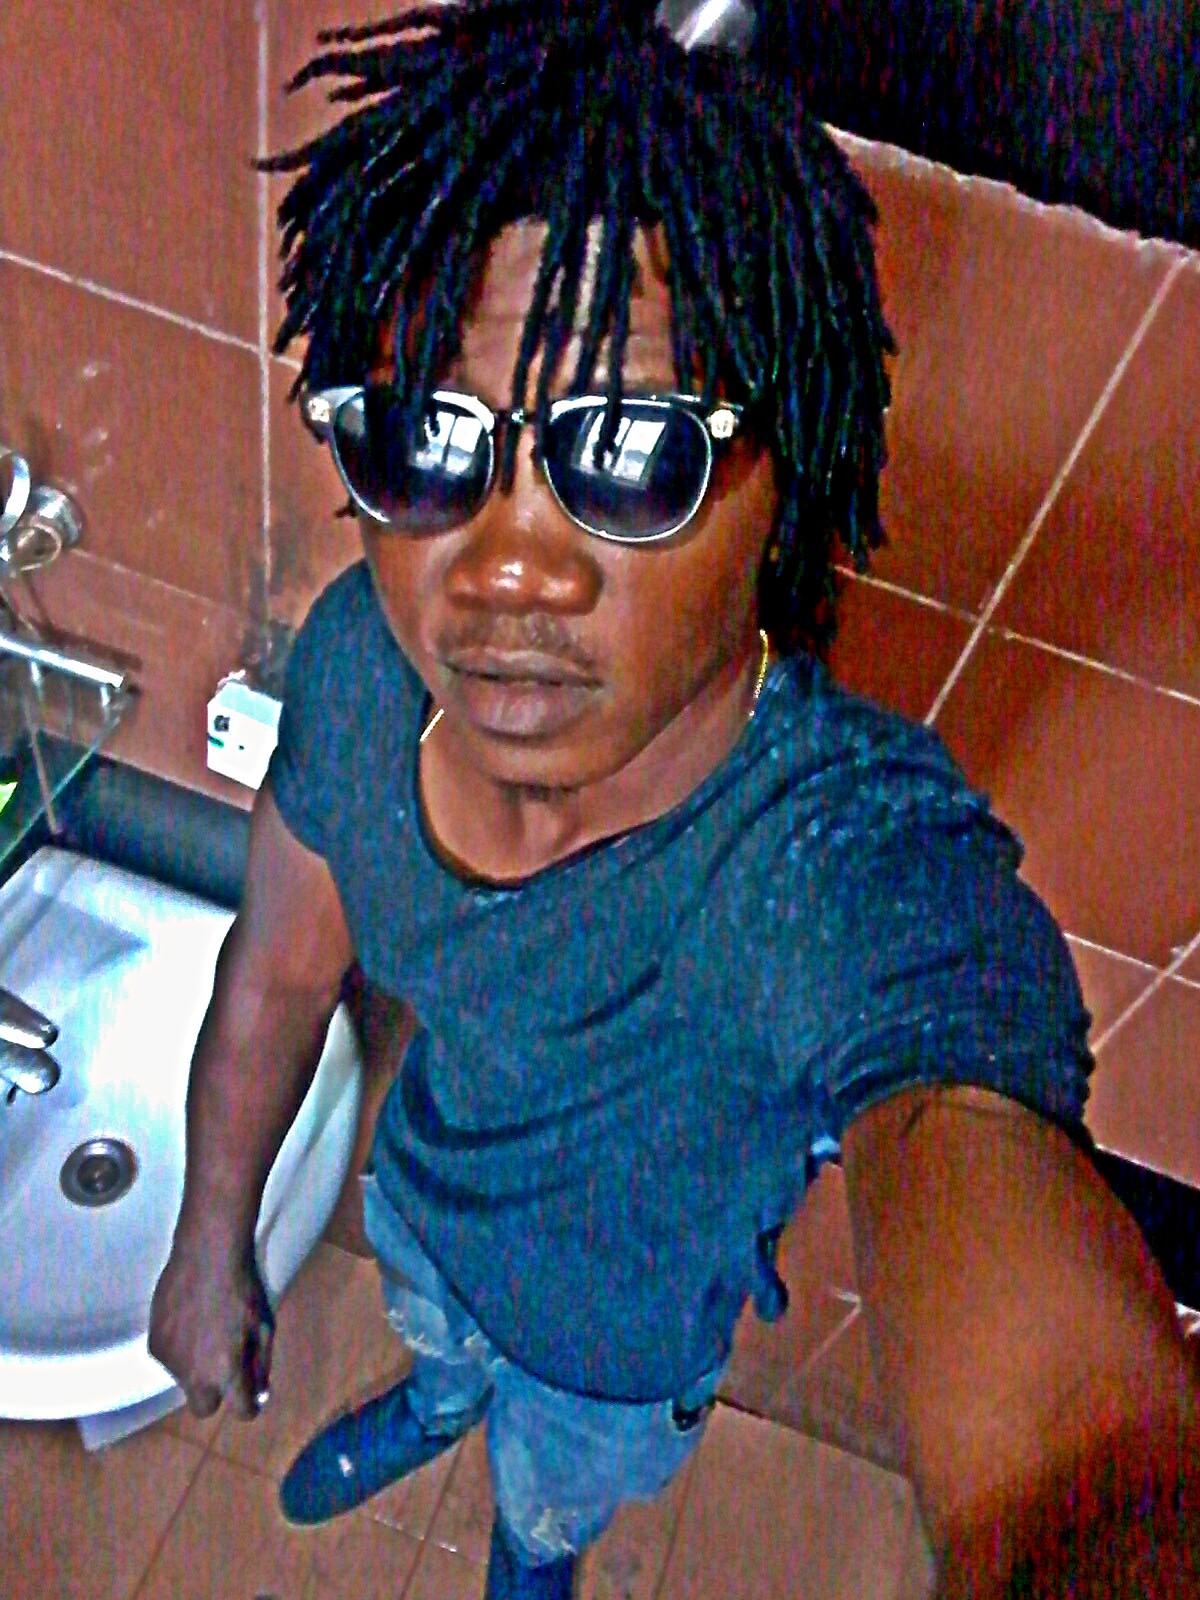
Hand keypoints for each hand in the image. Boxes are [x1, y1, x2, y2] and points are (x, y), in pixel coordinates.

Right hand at [148, 1237, 274, 1420]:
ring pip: (184, 1379)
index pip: (242, 1411)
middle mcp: (196, 1375)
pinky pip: (170, 1359)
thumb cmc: (244, 1288)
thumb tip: (260, 1392)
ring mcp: (171, 1361)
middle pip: (203, 1407)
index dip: (249, 1404)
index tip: (249, 1396)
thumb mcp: (264, 1326)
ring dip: (196, 1366)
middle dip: (214, 1395)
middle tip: (223, 1367)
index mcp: (228, 1372)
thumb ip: (261, 1364)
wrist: (207, 1255)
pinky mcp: (154, 1345)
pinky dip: (180, 1348)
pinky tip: (189, 1320)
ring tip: (206, 1328)